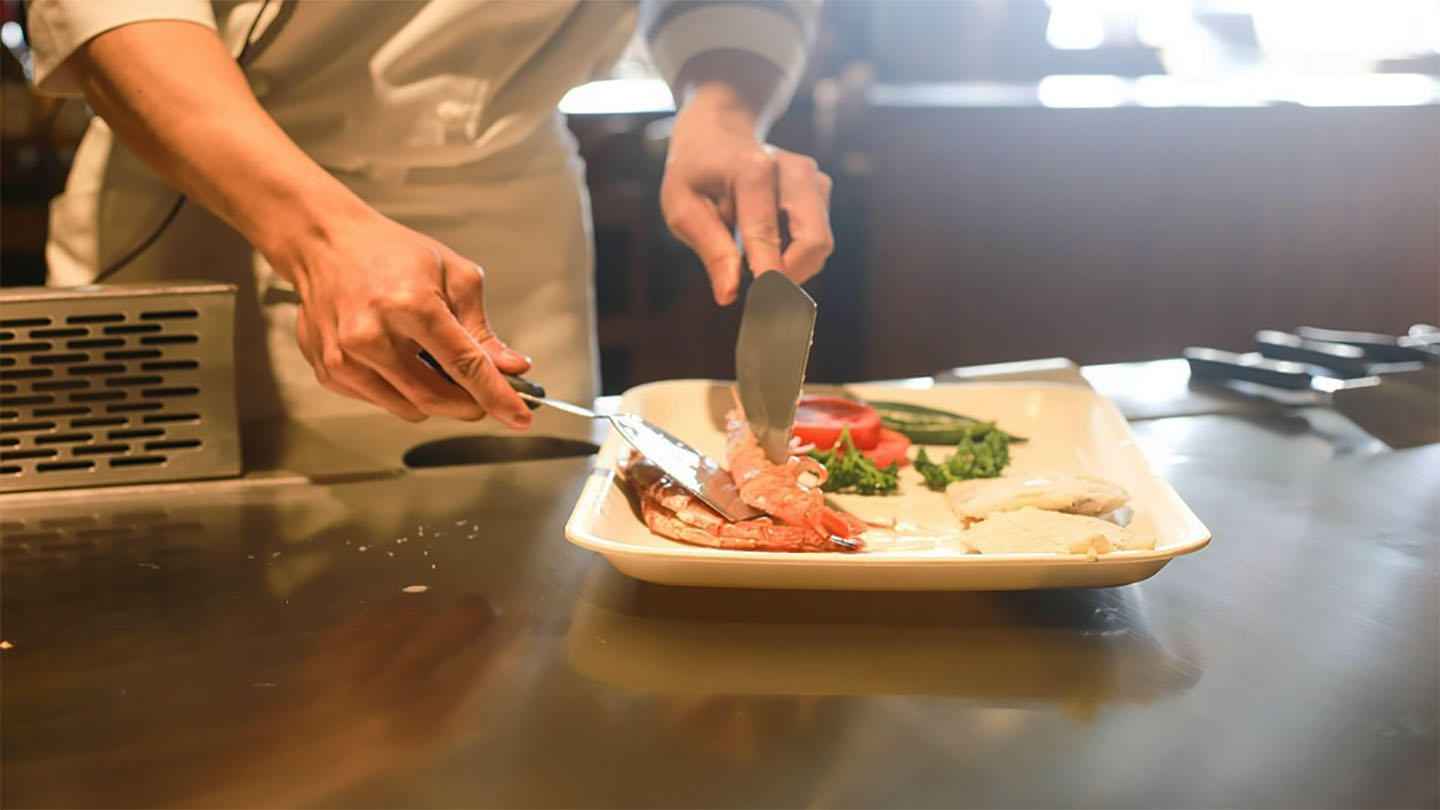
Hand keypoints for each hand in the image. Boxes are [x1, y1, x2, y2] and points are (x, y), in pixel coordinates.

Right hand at [275, 210, 533, 426]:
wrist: (326, 244)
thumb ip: (482, 329)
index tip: (519, 417)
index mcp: (408, 304)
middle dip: (470, 403)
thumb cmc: (391, 253)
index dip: (496, 396)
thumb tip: (510, 368)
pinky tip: (398, 358)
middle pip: (436, 398)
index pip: (463, 365)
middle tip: (485, 392)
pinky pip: (382, 402)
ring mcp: (344, 358)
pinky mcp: (329, 372)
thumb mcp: (453, 275)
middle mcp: (370, 335)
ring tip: (432, 360)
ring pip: (410, 408)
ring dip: (435, 397)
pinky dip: (401, 390)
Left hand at [660, 85, 833, 304]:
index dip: (770, 278)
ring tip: (754, 256)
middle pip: (815, 241)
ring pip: (820, 242)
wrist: (718, 132)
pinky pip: (818, 235)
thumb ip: (711, 250)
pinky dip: (796, 251)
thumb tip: (729, 294)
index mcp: (753, 171)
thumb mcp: (683, 208)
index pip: (768, 235)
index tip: (768, 311)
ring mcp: (812, 177)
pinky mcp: (821, 187)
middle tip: (761, 291)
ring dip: (792, 264)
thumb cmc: (695, 173)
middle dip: (791, 276)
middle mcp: (792, 170)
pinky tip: (769, 241)